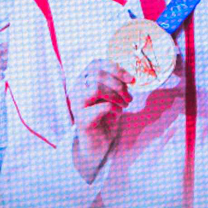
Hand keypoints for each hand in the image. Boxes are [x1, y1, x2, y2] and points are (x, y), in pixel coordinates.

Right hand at [68, 59, 131, 179]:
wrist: (97, 143)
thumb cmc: (104, 117)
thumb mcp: (110, 96)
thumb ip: (113, 83)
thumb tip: (128, 76)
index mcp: (81, 81)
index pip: (95, 64)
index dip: (115, 68)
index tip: (131, 79)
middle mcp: (75, 90)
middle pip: (97, 74)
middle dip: (118, 84)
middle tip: (129, 97)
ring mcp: (76, 104)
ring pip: (96, 88)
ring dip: (117, 95)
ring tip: (125, 104)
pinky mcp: (82, 119)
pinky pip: (102, 106)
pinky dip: (115, 108)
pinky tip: (118, 113)